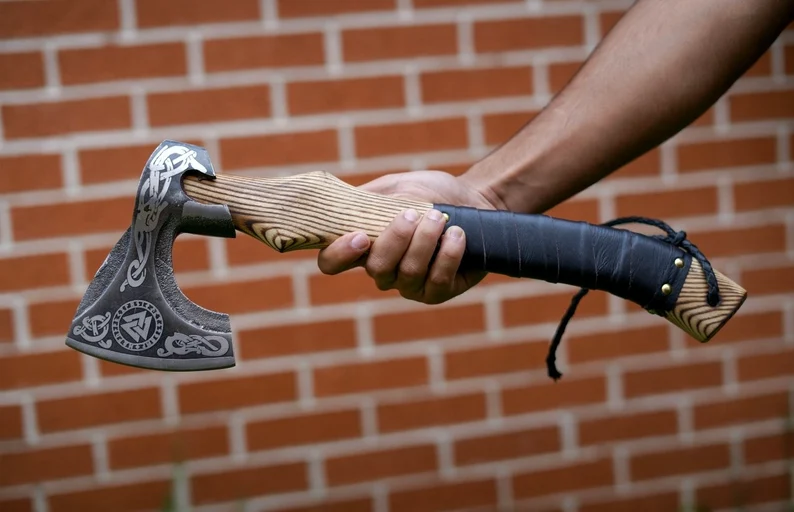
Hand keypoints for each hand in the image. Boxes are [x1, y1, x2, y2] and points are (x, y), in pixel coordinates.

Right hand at [317, 170, 498, 303]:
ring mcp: (409, 285)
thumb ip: (372, 200)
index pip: (332, 263)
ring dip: (424, 241)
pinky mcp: (437, 292)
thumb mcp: (399, 187)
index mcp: (364, 246)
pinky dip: (448, 255)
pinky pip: (437, 281)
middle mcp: (383, 270)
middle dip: (396, 239)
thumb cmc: (431, 193)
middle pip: (376, 268)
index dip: (338, 255)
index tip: (359, 237)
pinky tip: (457, 235)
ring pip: (408, 273)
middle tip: (412, 214)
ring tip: (439, 218)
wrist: (473, 199)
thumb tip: (348, 205)